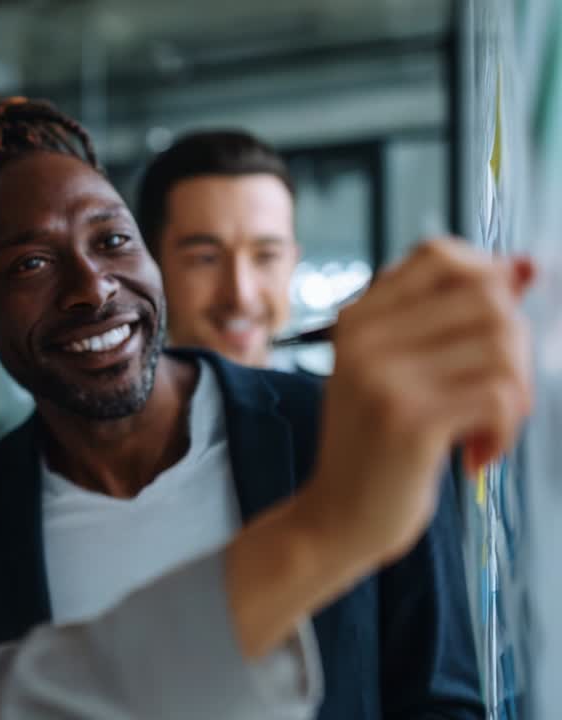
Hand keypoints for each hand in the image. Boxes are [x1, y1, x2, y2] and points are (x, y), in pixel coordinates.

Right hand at [302, 237, 533, 565]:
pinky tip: (478, 452)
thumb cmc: (377, 446)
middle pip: (488, 298)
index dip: (487, 278)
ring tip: (488, 427)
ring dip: (515, 396)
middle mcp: (364, 338)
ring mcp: (384, 377)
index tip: (493, 327)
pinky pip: (500, 397)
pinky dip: (506, 430)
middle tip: (496, 395)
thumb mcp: (393, 370)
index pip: (440, 254)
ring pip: (502, 347)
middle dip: (515, 348)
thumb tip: (526, 266)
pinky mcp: (410, 421)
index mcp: (357, 318)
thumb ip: (448, 319)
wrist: (336, 519)